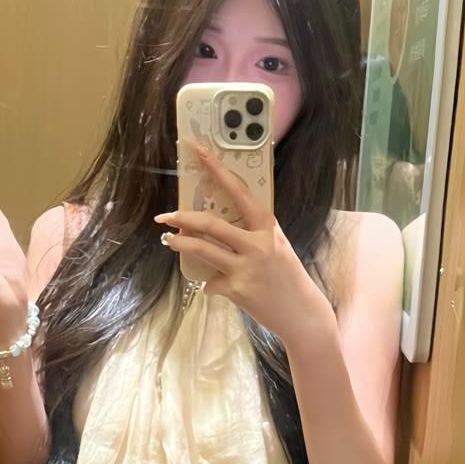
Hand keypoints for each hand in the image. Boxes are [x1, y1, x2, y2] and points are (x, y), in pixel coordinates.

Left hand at [155, 144, 328, 344]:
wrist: (300, 312)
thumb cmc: (286, 275)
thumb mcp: (277, 244)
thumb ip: (254, 230)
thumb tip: (221, 217)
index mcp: (267, 226)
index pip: (238, 191)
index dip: (216, 169)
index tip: (197, 151)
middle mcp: (257, 244)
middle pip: (210, 224)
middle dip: (182, 218)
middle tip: (164, 216)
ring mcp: (245, 268)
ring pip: (202, 249)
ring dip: (180, 244)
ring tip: (169, 240)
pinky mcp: (236, 290)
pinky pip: (210, 282)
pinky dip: (209, 284)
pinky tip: (215, 286)